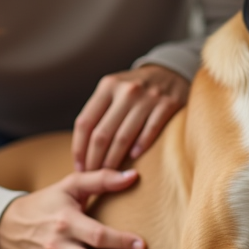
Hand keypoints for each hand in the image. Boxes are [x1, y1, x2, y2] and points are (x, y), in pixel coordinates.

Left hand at [72, 64, 188, 171]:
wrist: (170, 72)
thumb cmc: (135, 89)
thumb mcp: (114, 90)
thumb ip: (99, 111)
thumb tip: (82, 149)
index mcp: (107, 86)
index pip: (85, 122)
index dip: (79, 148)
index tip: (79, 167)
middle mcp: (126, 91)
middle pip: (102, 134)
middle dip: (95, 160)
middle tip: (93, 176)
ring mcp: (148, 97)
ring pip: (124, 137)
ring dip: (114, 160)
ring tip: (109, 174)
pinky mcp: (168, 104)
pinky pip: (150, 131)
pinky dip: (140, 147)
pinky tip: (134, 158)